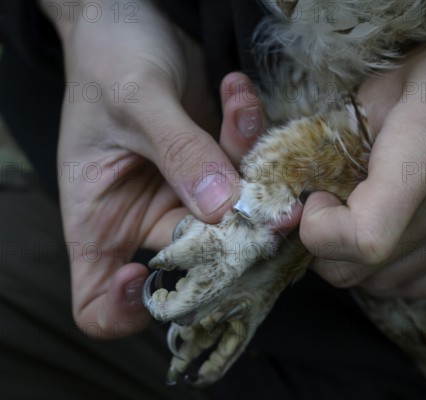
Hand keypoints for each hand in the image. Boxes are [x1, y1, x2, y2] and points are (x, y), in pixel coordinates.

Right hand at [40, 0, 264, 336]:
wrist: (130, 24)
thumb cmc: (108, 61)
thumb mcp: (135, 101)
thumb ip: (178, 151)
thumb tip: (221, 206)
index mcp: (100, 220)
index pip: (99, 302)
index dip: (125, 310)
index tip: (151, 275)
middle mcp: (146, 217)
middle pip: (195, 260)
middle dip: (232, 230)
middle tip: (261, 196)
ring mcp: (187, 195)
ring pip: (235, 214)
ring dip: (249, 166)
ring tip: (237, 106)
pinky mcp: (219, 169)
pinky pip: (248, 170)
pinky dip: (252, 135)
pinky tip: (238, 93)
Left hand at [300, 0, 425, 297]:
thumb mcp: (397, 79)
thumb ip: (347, 128)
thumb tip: (317, 169)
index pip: (363, 238)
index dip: (320, 232)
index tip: (317, 201)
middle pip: (363, 271)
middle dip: (325, 250)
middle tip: (327, 213)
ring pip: (389, 285)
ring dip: (357, 262)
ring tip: (358, 222)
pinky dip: (394, 271)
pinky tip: (392, 238)